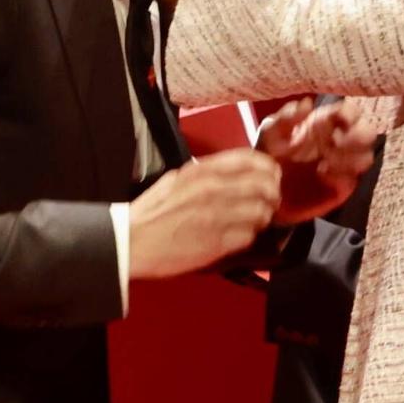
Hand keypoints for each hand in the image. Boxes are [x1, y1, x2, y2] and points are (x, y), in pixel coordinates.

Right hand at [129, 149, 281, 278]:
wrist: (131, 241)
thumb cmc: (151, 212)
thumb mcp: (177, 179)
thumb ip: (206, 173)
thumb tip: (233, 173)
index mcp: (202, 171)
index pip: (251, 159)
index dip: (268, 168)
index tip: (271, 175)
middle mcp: (214, 190)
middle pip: (264, 186)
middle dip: (272, 195)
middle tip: (270, 202)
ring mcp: (218, 216)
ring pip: (261, 212)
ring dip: (262, 218)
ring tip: (253, 221)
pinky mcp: (218, 242)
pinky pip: (249, 236)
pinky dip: (249, 236)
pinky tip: (238, 236)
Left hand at [259, 98, 377, 224]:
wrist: (265, 189)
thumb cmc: (269, 155)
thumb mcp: (271, 133)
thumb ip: (286, 118)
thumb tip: (307, 104)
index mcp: (325, 123)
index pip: (350, 112)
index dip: (351, 114)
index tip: (341, 120)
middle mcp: (339, 141)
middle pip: (368, 132)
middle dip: (358, 136)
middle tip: (336, 143)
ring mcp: (342, 165)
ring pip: (366, 156)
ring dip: (351, 157)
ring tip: (326, 161)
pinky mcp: (340, 186)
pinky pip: (352, 180)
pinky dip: (341, 176)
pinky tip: (322, 174)